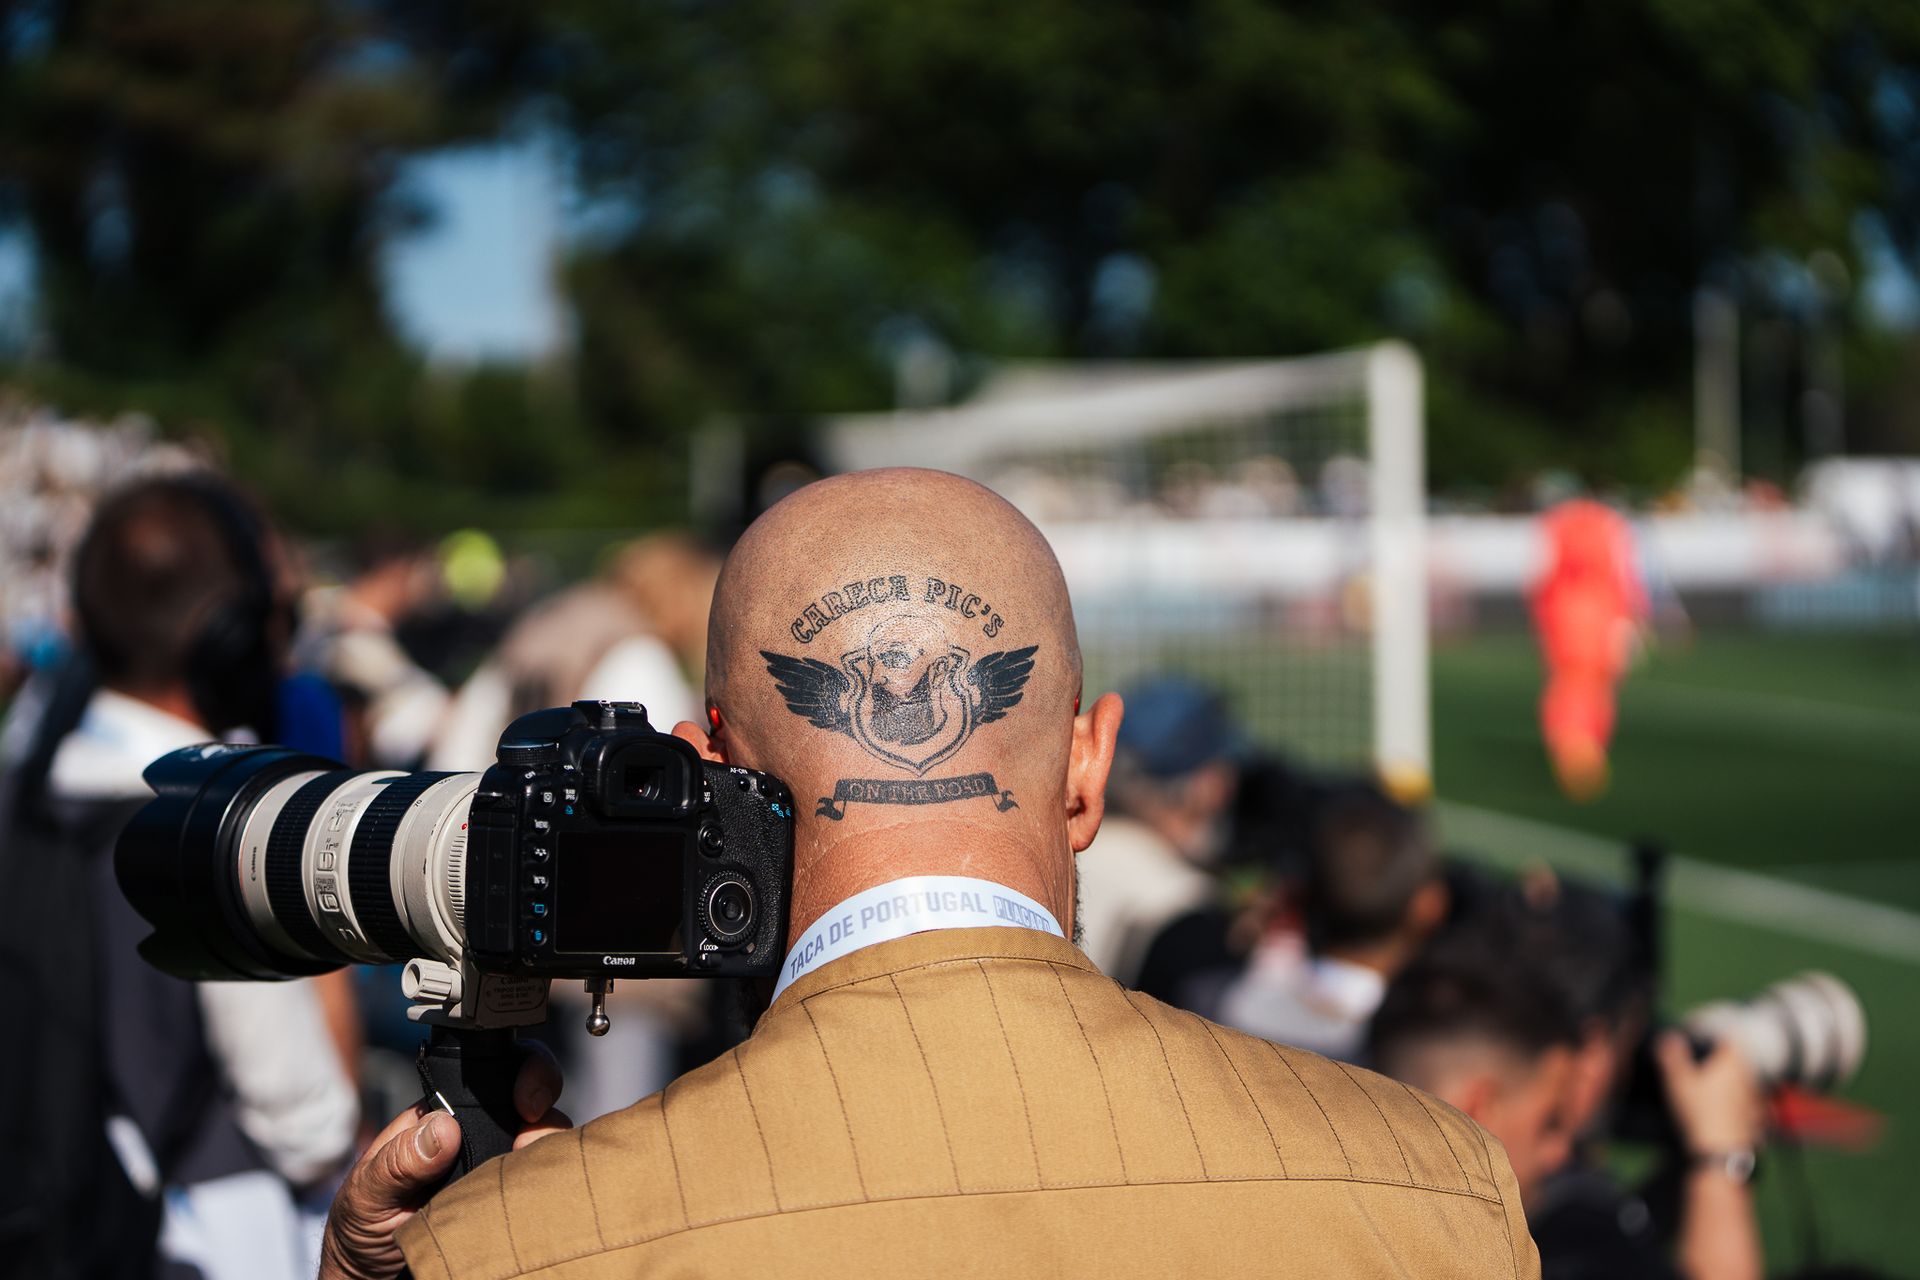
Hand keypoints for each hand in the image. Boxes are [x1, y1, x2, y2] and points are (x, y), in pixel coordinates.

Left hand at [318, 1042, 570, 1279]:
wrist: (373, 1278)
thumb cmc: (362, 1227)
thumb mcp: (368, 1195)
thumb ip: (399, 1162)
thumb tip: (444, 1128)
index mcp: (445, 1117)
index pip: (497, 1074)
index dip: (525, 1074)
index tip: (527, 1104)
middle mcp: (482, 1136)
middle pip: (537, 1104)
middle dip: (546, 1115)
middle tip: (530, 1143)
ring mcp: (502, 1168)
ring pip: (548, 1144)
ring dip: (548, 1153)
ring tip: (525, 1179)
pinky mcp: (515, 1203)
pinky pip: (547, 1185)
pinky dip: (552, 1187)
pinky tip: (536, 1200)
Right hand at [1656, 1031, 1761, 1156]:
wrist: (1720, 1150)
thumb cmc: (1699, 1111)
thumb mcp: (1678, 1081)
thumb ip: (1672, 1056)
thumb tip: (1669, 1037)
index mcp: (1733, 1062)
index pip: (1729, 1039)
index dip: (1715, 1037)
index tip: (1702, 1040)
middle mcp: (1748, 1077)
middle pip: (1737, 1060)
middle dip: (1722, 1060)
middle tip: (1701, 1065)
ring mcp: (1755, 1099)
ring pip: (1744, 1082)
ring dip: (1731, 1082)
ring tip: (1710, 1089)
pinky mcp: (1756, 1119)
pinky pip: (1748, 1104)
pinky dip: (1737, 1104)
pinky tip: (1722, 1112)